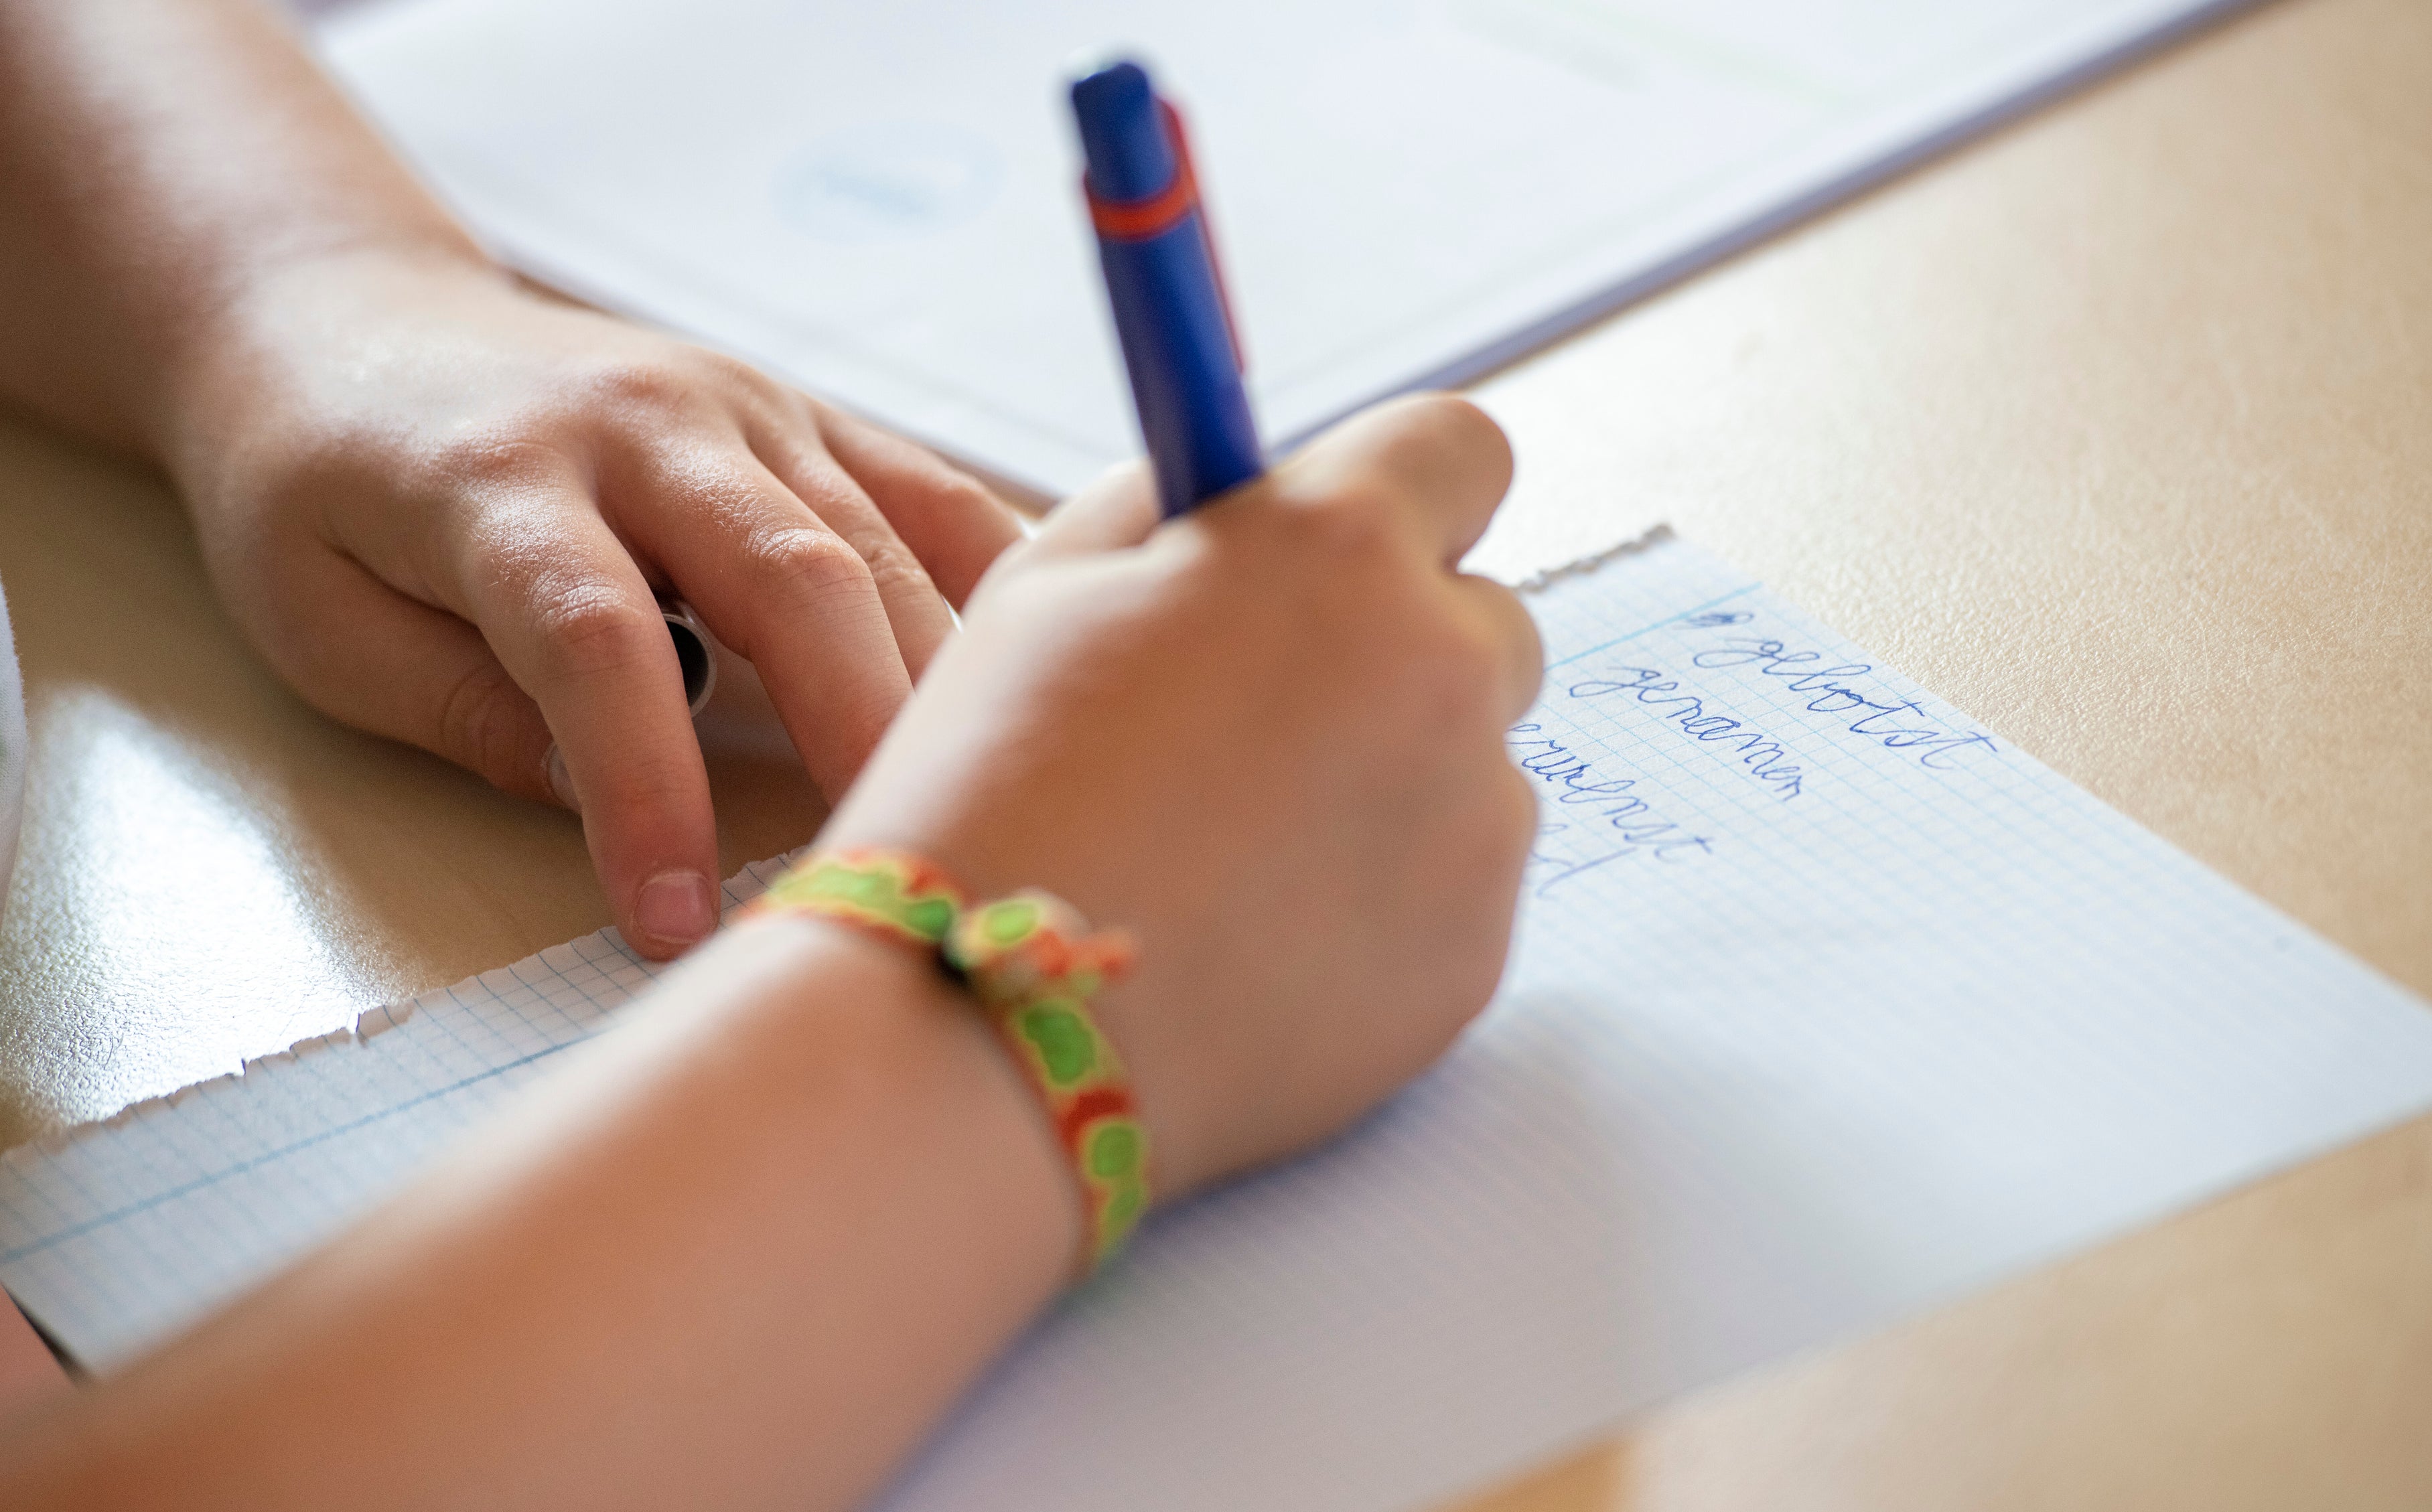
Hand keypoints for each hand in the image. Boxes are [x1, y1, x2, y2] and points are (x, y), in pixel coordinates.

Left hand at [162, 250, 1022, 956]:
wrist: (351, 318)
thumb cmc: (320, 485)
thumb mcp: (317, 617)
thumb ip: (450, 706)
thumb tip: (590, 796)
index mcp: (497, 479)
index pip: (598, 639)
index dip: (646, 783)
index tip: (674, 918)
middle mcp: (643, 426)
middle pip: (788, 573)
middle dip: (860, 728)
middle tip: (903, 866)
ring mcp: (742, 405)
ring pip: (876, 541)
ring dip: (943, 681)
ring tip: (989, 803)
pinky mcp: (801, 410)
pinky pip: (927, 491)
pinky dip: (993, 578)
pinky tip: (1039, 671)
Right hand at [823, 393, 1543, 1195]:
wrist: (982, 1031)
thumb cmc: (991, 792)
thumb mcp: (1044, 588)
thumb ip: (1171, 508)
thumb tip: (1236, 492)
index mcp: (1340, 548)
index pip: (1460, 450)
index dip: (1405, 491)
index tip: (1356, 542)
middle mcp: (1445, 670)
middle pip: (1488, 619)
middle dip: (1401, 648)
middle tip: (1268, 720)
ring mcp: (1477, 825)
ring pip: (1475, 766)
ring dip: (1391, 782)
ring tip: (1238, 853)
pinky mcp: (1478, 956)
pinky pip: (1457, 891)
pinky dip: (1383, 902)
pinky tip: (1258, 936)